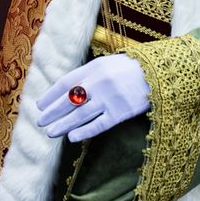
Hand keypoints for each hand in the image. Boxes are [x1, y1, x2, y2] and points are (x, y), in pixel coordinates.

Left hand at [36, 53, 150, 142]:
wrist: (159, 74)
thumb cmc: (131, 68)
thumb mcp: (107, 63)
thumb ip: (88, 74)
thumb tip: (67, 89)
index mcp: (93, 68)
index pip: (65, 83)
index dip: (51, 95)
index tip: (40, 105)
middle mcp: (98, 83)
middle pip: (69, 100)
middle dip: (53, 112)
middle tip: (40, 122)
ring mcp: (109, 99)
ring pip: (80, 114)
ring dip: (63, 124)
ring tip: (50, 132)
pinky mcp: (120, 113)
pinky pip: (98, 125)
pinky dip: (84, 132)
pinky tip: (72, 137)